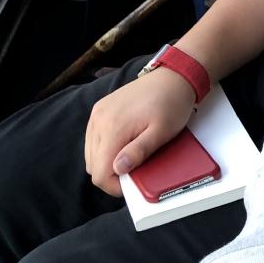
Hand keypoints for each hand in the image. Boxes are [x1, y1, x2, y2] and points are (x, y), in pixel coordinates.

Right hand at [84, 68, 195, 195]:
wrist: (172, 76)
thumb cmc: (171, 104)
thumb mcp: (161, 132)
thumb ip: (138, 152)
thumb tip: (118, 169)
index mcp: (113, 127)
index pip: (99, 173)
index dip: (114, 186)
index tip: (132, 183)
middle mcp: (99, 120)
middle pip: (92, 166)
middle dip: (111, 175)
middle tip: (134, 172)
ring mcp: (97, 113)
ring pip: (91, 154)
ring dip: (107, 162)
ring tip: (130, 158)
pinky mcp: (100, 109)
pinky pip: (93, 139)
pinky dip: (104, 149)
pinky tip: (123, 145)